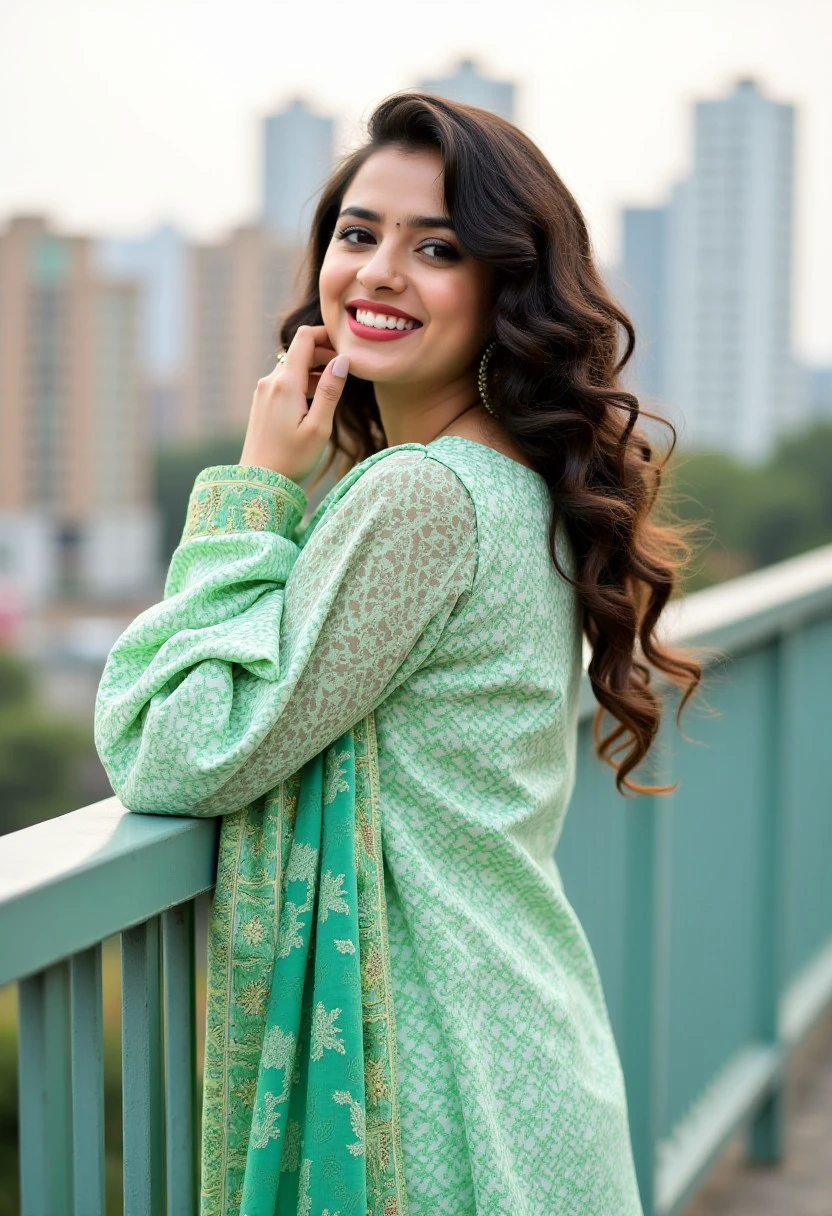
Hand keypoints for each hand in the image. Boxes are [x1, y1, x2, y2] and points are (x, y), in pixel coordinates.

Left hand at [239, 324, 349, 482]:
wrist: (258, 483)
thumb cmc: (292, 460)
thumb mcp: (319, 428)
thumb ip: (330, 390)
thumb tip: (342, 360)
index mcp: (285, 384)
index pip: (304, 338)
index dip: (326, 335)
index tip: (346, 347)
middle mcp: (270, 382)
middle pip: (299, 351)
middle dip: (324, 354)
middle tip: (347, 371)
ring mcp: (263, 391)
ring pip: (293, 367)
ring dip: (314, 371)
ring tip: (334, 391)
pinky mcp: (262, 402)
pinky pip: (285, 382)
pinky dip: (302, 383)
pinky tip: (315, 404)